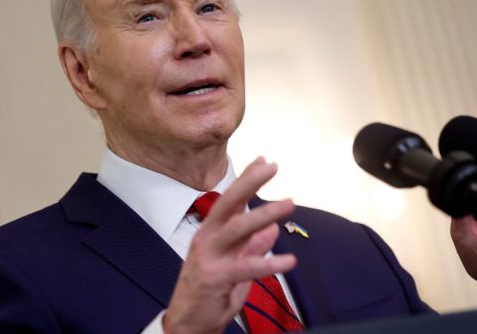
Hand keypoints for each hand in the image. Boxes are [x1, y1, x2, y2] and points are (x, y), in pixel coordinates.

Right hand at [163, 157, 296, 333]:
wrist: (187, 325)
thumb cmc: (209, 294)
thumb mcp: (233, 265)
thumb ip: (251, 246)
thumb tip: (272, 228)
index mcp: (210, 233)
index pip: (229, 200)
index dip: (246, 179)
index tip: (263, 160)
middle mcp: (207, 239)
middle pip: (228, 204)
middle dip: (250, 182)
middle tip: (271, 167)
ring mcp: (209, 257)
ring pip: (237, 228)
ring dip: (264, 214)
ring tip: (288, 204)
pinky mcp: (215, 278)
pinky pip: (245, 267)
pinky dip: (268, 262)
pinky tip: (289, 261)